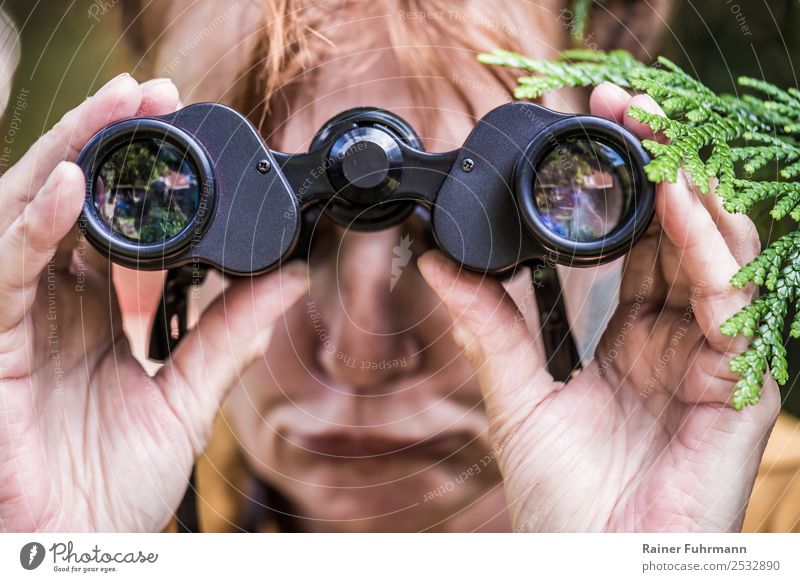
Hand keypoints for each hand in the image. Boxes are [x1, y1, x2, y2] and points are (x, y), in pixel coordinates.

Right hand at [0, 75, 307, 531]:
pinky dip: (33, 224)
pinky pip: (3, 270)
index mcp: (92, 309)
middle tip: (150, 92)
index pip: (109, 219)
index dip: (139, 172)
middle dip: (104, 140)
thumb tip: (292, 278)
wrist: (77, 549)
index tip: (182, 129)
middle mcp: (49, 301)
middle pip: (67, 198)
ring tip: (116, 107)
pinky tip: (71, 186)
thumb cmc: (113, 485)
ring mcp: (14, 316)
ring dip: (70, 154)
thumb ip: (231, 333)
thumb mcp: (187, 396)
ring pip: (26, 211)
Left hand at [417, 83, 779, 531]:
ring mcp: (709, 355)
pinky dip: (705, 244)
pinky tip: (676, 197)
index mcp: (630, 337)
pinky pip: (727, 299)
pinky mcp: (737, 381)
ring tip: (649, 132)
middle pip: (678, 234)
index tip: (588, 135)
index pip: (637, 243)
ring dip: (685, 187)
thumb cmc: (560, 494)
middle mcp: (675, 337)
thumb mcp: (517, 392)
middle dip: (656, 166)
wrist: (590, 562)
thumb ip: (487, 321)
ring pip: (714, 252)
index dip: (619, 188)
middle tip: (623, 109)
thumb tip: (436, 260)